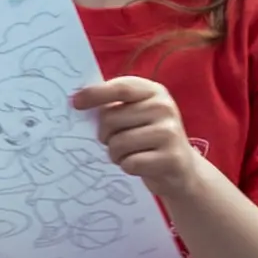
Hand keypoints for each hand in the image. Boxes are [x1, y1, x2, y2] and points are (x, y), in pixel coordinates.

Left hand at [77, 72, 202, 189]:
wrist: (182, 170)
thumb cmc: (149, 139)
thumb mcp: (138, 114)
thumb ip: (114, 105)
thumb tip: (77, 101)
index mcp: (155, 92)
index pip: (121, 88)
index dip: (95, 94)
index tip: (75, 103)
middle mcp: (165, 108)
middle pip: (112, 119)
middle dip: (105, 135)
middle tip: (115, 141)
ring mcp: (170, 133)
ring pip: (118, 144)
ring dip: (116, 154)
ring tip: (129, 154)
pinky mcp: (171, 159)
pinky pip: (130, 163)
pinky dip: (128, 168)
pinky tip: (140, 166)